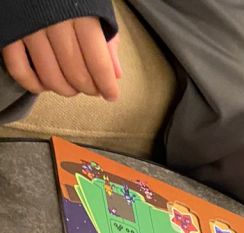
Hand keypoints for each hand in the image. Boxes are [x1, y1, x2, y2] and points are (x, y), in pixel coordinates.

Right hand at [2, 19, 121, 100]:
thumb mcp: (94, 8)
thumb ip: (107, 40)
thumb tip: (115, 75)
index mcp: (81, 14)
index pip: (98, 62)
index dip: (106, 84)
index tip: (111, 95)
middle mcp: (54, 21)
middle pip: (75, 73)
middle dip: (87, 88)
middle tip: (92, 89)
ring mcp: (28, 27)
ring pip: (49, 76)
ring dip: (64, 90)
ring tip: (71, 86)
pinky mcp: (9, 32)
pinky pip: (19, 69)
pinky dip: (33, 84)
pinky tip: (44, 84)